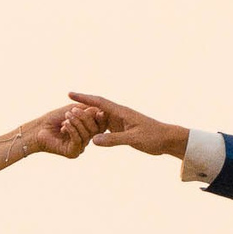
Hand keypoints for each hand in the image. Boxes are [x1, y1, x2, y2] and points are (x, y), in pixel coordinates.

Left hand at [22, 104, 101, 159]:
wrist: (38, 129)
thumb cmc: (54, 119)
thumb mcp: (73, 110)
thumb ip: (87, 110)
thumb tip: (101, 111)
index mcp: (87, 130)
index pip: (99, 125)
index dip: (100, 117)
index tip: (97, 109)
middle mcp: (85, 140)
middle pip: (94, 129)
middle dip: (85, 117)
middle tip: (73, 110)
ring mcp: (79, 147)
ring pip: (86, 134)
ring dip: (76, 122)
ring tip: (66, 116)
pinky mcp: (72, 153)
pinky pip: (78, 140)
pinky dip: (72, 130)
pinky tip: (64, 125)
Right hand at [69, 92, 187, 158]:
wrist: (167, 139)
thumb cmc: (154, 137)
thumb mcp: (133, 139)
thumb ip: (114, 139)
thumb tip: (93, 140)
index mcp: (121, 112)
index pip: (98, 102)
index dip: (83, 98)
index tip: (70, 93)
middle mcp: (118, 114)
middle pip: (95, 107)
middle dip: (81, 105)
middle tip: (65, 104)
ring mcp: (119, 121)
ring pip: (98, 118)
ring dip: (86, 118)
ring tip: (71, 118)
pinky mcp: (121, 129)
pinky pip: (103, 127)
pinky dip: (93, 128)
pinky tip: (86, 131)